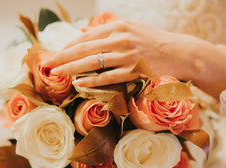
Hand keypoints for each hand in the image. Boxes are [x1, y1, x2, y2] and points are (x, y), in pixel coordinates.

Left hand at [45, 20, 225, 98]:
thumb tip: (83, 32)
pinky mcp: (134, 71)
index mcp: (118, 27)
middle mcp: (120, 39)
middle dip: (63, 57)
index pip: (86, 37)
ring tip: (57, 75)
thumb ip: (107, 31)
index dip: (68, 47)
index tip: (55, 54)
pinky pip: (109, 77)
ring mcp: (127, 55)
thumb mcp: (131, 29)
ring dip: (72, 69)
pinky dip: (93, 80)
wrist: (179, 52)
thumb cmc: (154, 41)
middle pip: (84, 49)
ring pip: (93, 62)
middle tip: (47, 65)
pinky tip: (79, 83)